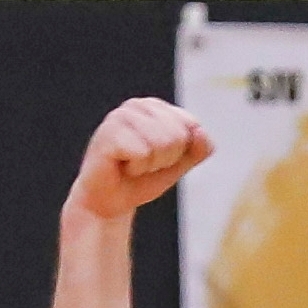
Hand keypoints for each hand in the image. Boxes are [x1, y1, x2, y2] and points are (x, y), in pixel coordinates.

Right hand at [69, 97, 210, 219]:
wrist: (111, 202)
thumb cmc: (142, 179)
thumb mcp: (179, 164)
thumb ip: (199, 148)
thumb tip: (199, 131)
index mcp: (156, 106)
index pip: (191, 126)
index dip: (179, 152)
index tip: (159, 159)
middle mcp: (137, 105)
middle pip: (177, 135)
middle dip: (165, 159)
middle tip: (144, 164)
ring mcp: (120, 116)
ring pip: (162, 143)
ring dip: (150, 164)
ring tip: (132, 165)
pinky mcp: (108, 133)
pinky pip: (142, 153)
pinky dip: (136, 168)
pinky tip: (121, 166)